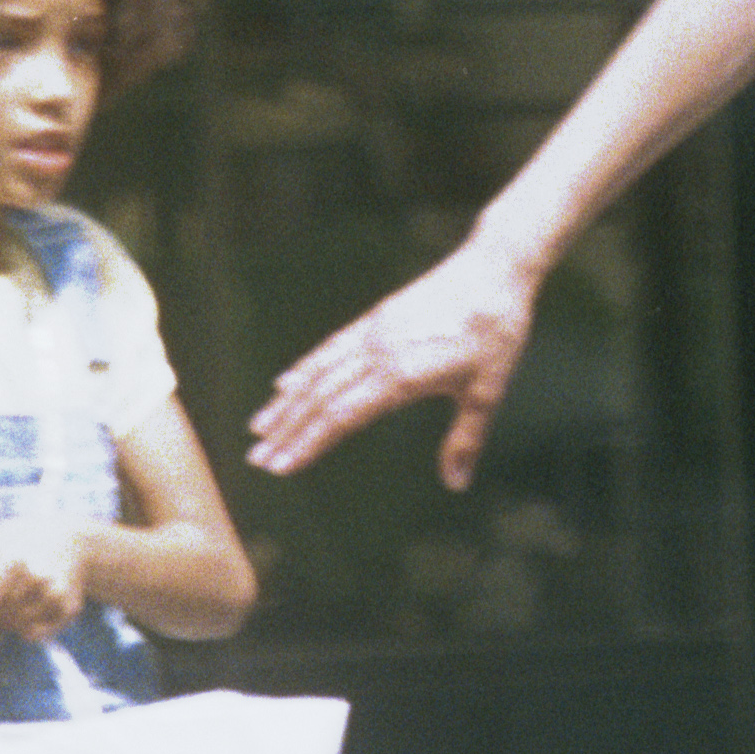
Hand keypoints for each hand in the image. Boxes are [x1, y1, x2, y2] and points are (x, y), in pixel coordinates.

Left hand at [0, 520, 86, 648]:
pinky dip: (27, 630)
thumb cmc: (19, 542)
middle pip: (1, 615)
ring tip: (14, 601)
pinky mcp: (69, 608)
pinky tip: (28, 610)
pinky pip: (35, 635)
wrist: (69, 539)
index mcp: (15, 558)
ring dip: (9, 621)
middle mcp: (38, 577)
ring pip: (17, 627)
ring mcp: (56, 594)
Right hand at [249, 240, 537, 492]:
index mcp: (402, 375)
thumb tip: (455, 485)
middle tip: (256, 460)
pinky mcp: (377, 317)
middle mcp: (378, 353)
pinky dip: (305, 367)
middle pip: (321, 397)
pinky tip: (287, 382)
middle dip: (287, 431)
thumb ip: (465, 439)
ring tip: (258, 427)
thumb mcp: (488, 391)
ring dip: (286, 402)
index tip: (281, 467)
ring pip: (319, 371)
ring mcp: (374, 332)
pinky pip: (332, 347)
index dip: (309, 444)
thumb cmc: (498, 332)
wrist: (495, 268)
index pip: (342, 417)